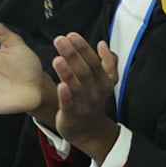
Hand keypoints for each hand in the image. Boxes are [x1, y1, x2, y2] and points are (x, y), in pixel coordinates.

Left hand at [51, 33, 120, 163]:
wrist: (91, 131)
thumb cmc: (94, 101)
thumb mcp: (106, 82)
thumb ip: (108, 63)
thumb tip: (103, 44)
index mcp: (103, 81)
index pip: (94, 61)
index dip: (83, 48)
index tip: (72, 35)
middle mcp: (95, 91)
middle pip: (85, 70)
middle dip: (72, 54)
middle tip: (60, 39)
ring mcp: (84, 104)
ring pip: (76, 86)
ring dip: (67, 72)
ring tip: (57, 58)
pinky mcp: (72, 115)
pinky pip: (69, 104)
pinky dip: (66, 95)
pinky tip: (60, 85)